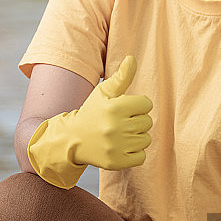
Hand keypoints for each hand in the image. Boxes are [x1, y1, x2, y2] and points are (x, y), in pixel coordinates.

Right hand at [27, 56, 152, 187]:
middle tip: (120, 123)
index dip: (137, 105)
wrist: (73, 139)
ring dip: (136, 137)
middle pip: (147, 122)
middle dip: (136, 121)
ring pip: (146, 139)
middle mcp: (115, 127)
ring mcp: (115, 146)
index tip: (124, 109)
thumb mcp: (104, 92)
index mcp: (114, 107)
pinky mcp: (116, 162)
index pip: (146, 104)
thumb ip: (121, 76)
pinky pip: (141, 157)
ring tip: (120, 135)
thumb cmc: (92, 112)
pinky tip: (121, 147)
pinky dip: (134, 153)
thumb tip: (132, 58)